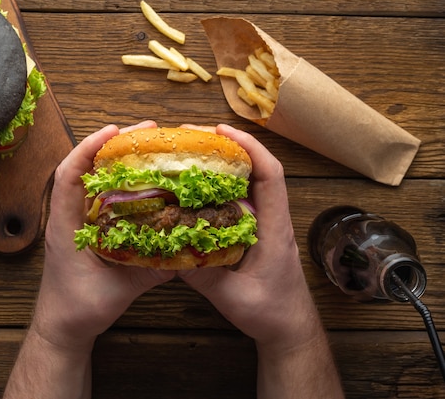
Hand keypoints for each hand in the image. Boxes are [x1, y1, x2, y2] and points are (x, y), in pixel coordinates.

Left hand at [32, 120, 175, 350]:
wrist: (61, 328)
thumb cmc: (78, 310)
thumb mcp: (117, 291)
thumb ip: (150, 273)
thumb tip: (186, 254)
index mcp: (65, 225)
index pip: (68, 175)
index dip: (88, 148)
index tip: (113, 131)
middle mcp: (69, 217)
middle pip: (85, 168)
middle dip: (112, 145)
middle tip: (147, 132)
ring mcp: (78, 223)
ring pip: (94, 180)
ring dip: (117, 160)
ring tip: (148, 147)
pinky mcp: (89, 231)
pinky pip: (104, 197)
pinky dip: (121, 183)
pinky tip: (144, 179)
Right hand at [178, 124, 318, 348]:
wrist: (289, 327)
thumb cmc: (271, 313)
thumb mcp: (234, 297)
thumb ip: (204, 277)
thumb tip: (169, 253)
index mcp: (274, 228)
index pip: (270, 175)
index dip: (250, 147)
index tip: (222, 131)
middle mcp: (271, 220)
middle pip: (256, 170)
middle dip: (229, 147)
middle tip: (194, 137)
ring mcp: (263, 225)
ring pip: (246, 183)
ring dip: (223, 164)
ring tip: (191, 154)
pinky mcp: (253, 233)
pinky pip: (237, 201)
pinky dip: (218, 187)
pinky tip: (196, 188)